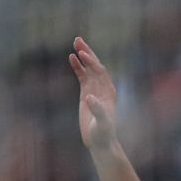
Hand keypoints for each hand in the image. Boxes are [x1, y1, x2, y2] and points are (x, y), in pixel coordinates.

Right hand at [69, 37, 118, 152]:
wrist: (100, 142)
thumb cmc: (103, 134)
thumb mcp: (102, 123)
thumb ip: (98, 111)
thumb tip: (89, 97)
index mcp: (109, 92)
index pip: (100, 72)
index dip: (91, 62)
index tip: (81, 54)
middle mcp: (103, 88)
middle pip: (95, 66)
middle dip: (88, 53)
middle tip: (77, 39)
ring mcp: (95, 90)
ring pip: (89, 69)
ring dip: (82, 56)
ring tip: (75, 43)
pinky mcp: (87, 93)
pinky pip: (82, 76)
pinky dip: (78, 67)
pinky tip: (72, 57)